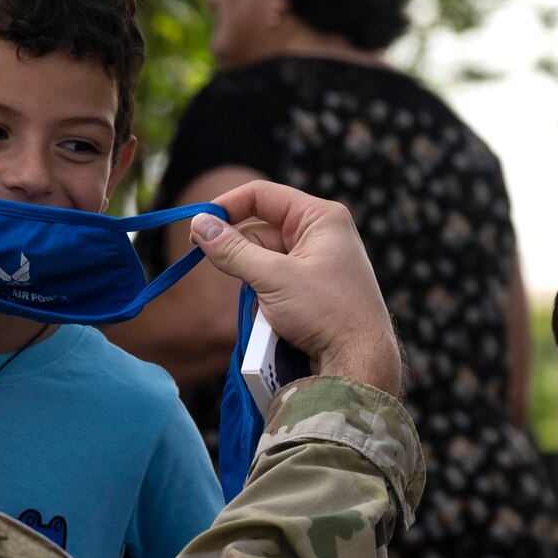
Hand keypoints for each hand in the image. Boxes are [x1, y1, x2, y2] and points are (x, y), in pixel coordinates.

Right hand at [189, 183, 402, 396]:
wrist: (359, 362)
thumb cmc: (328, 313)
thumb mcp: (274, 278)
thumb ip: (233, 250)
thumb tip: (199, 225)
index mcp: (320, 217)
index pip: (262, 195)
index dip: (227, 206)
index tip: (198, 226)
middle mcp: (320, 234)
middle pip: (259, 229)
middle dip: (239, 253)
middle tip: (219, 269)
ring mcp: (316, 263)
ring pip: (262, 260)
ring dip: (251, 281)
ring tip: (263, 305)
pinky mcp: (310, 289)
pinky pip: (272, 282)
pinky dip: (262, 297)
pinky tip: (271, 316)